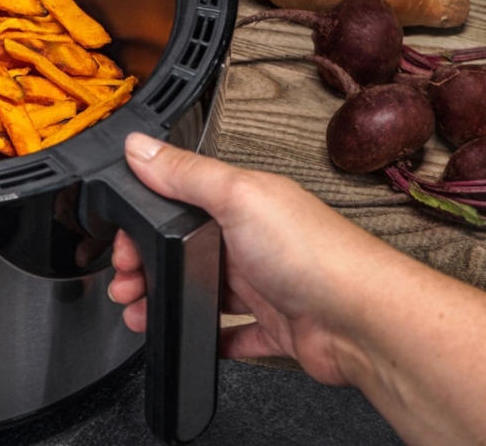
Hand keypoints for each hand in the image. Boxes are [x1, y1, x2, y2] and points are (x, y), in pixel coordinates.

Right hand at [107, 132, 393, 387]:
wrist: (364, 322)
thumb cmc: (315, 255)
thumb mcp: (238, 197)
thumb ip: (184, 173)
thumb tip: (140, 145)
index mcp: (245, 200)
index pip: (180, 200)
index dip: (146, 221)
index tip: (121, 242)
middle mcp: (254, 238)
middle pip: (186, 249)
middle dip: (149, 266)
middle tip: (125, 284)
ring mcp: (265, 283)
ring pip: (203, 290)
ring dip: (169, 301)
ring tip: (142, 315)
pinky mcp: (277, 326)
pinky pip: (234, 334)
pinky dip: (211, 338)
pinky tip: (192, 339)